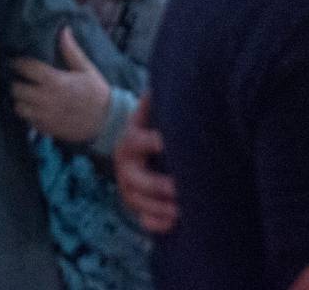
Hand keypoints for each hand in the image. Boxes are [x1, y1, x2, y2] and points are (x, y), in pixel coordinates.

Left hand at [11, 26, 112, 143]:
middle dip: (16, 83)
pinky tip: (34, 108)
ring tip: (25, 96)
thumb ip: (71, 50)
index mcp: (55, 81)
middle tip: (20, 80)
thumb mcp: (86, 69)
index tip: (15, 61)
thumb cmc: (96, 93)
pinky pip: (28, 120)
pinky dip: (28, 114)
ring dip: (19, 100)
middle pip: (17, 89)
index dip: (17, 63)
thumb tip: (64, 30)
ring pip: (18, 107)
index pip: (26, 68)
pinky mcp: (46, 129)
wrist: (107, 122)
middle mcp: (46, 98)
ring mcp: (44, 116)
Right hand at [114, 94, 179, 232]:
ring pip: (138, 203)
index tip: (168, 143)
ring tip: (183, 210)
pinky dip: (156, 223)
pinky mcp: (136, 205)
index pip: (138, 141)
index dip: (153, 142)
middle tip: (180, 188)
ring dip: (160, 208)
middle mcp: (125, 167)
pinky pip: (142, 219)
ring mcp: (128, 188)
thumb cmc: (148, 127)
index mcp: (129, 141)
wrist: (130, 147)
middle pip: (136, 180)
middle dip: (158, 186)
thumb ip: (153, 102)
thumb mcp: (147, 113)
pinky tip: (174, 223)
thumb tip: (161, 83)